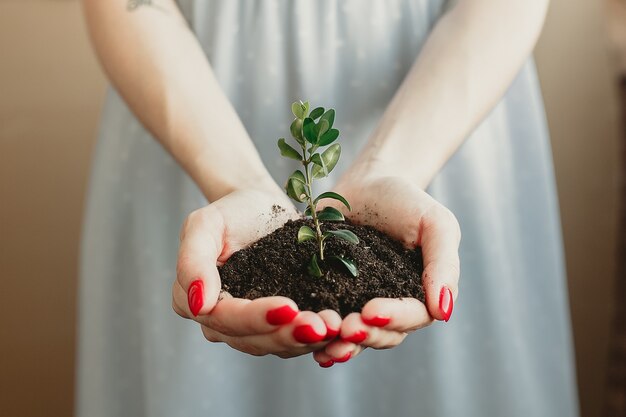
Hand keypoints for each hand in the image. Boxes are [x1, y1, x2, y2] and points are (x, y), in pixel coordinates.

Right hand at [172, 189, 341, 357]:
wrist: (260, 206)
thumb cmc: (232, 212)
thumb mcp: (204, 224)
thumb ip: (193, 261)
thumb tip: (200, 306)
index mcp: (194, 300)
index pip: (225, 318)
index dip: (256, 318)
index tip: (289, 308)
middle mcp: (219, 321)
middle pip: (252, 339)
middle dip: (287, 334)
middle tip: (321, 325)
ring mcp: (249, 326)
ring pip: (274, 345)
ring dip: (304, 340)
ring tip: (333, 328)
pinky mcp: (277, 324)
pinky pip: (293, 340)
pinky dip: (315, 338)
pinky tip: (336, 329)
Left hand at [312, 175, 460, 365]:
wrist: (366, 183)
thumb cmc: (406, 201)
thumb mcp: (435, 224)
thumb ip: (444, 265)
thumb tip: (443, 313)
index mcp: (420, 293)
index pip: (413, 316)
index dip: (393, 318)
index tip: (370, 311)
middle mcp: (391, 304)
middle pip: (384, 334)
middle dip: (365, 334)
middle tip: (345, 328)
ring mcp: (360, 302)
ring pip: (356, 335)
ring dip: (342, 345)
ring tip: (326, 346)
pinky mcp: (331, 294)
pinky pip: (329, 320)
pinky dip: (321, 335)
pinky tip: (308, 342)